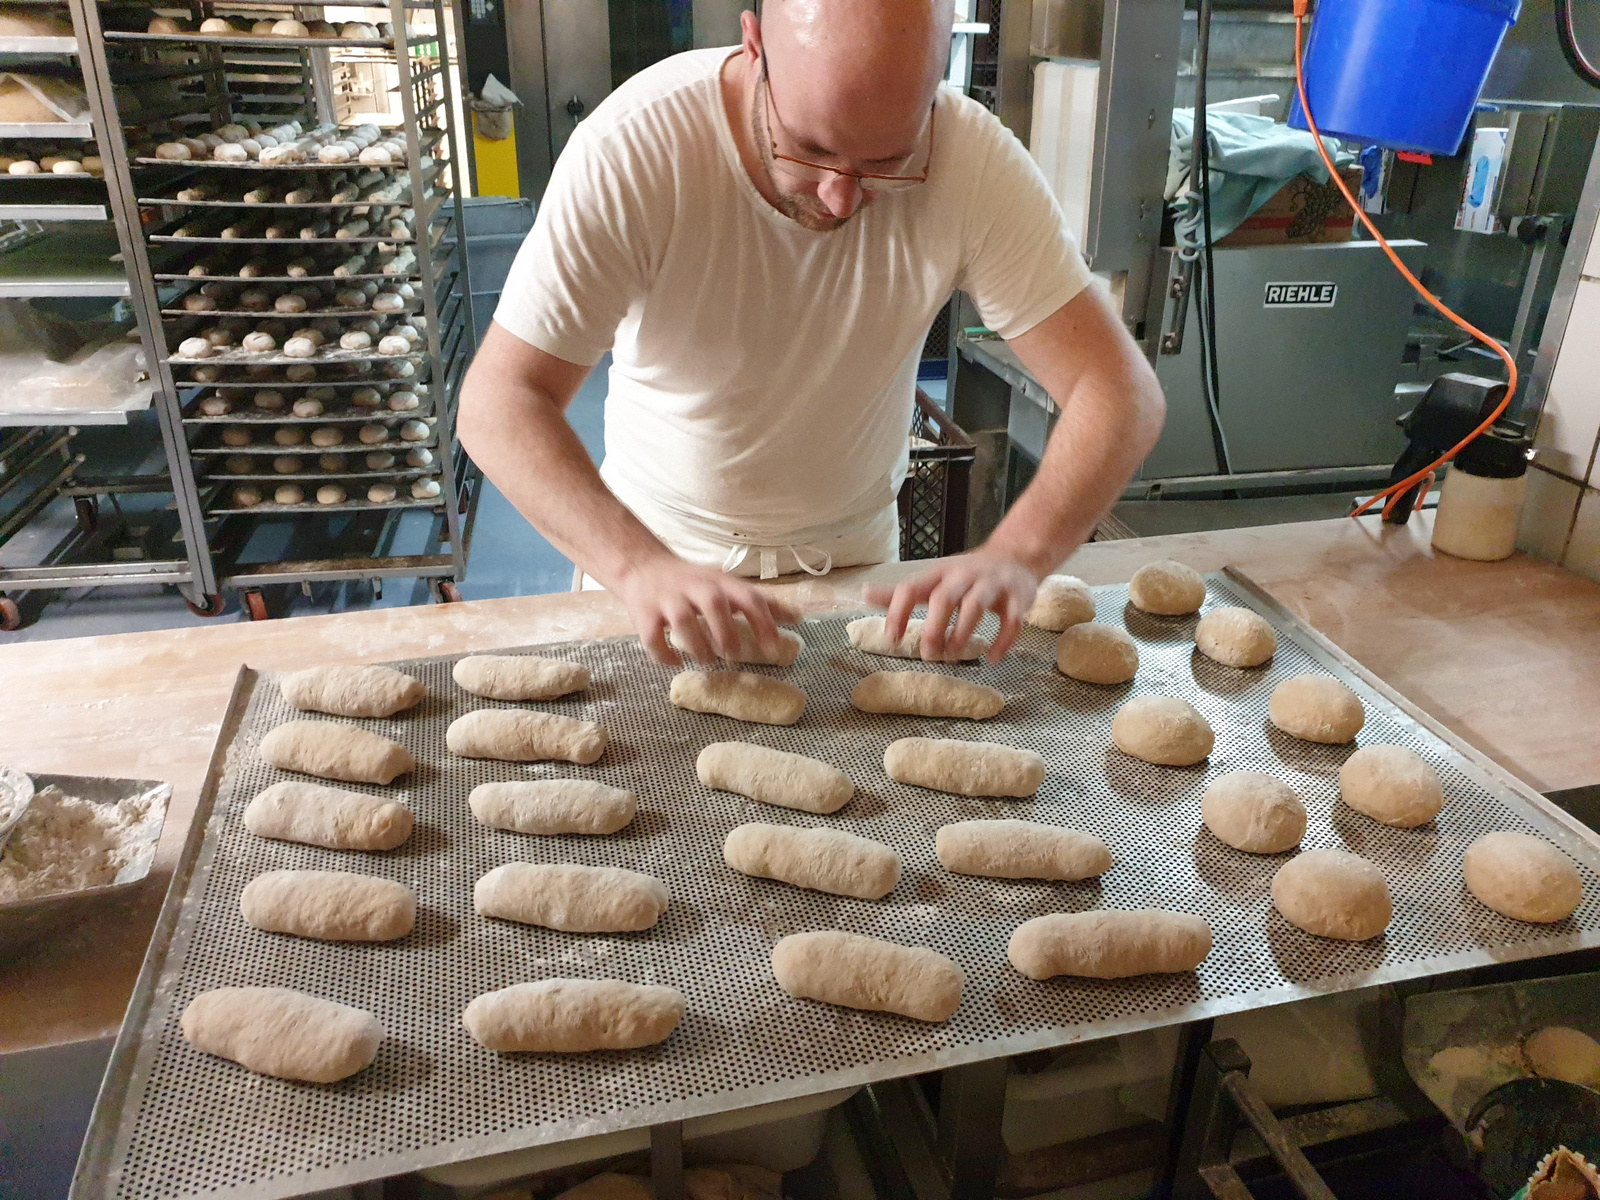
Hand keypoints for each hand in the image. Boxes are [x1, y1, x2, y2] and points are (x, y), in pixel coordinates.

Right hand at [611, 552, 800, 666]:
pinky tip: (675, 663)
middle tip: (734, 656)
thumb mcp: (728, 585)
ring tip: (707, 661)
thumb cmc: (694, 581)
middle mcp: (694, 586)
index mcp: (720, 581)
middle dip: (726, 633)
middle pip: (714, 604)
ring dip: (697, 645)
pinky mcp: (643, 613)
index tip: (775, 649)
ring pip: (682, 621)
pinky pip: (651, 637)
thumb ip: (760, 602)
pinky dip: (663, 654)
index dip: (763, 623)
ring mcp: (667, 599)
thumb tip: (799, 617)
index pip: (748, 597)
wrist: (642, 566)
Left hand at [865, 550, 1037, 663]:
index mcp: (940, 573)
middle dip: (934, 628)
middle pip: (944, 597)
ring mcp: (993, 584)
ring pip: (976, 606)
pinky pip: (1012, 620)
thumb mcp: (934, 578)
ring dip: (962, 634)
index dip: (898, 612)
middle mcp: (964, 575)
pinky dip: (1002, 641)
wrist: (1017, 555)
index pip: (911, 588)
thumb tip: (865, 594)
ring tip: (952, 656)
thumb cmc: (967, 574)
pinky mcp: (1018, 597)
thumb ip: (902, 591)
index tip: (892, 638)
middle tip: (928, 655)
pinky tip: (992, 658)